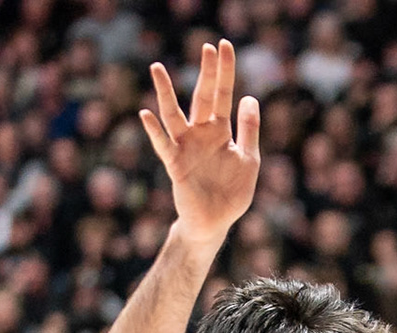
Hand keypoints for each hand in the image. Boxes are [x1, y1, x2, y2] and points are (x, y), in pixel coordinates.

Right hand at [139, 40, 260, 247]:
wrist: (216, 222)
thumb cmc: (232, 191)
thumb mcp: (249, 159)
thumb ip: (249, 130)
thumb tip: (250, 97)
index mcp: (220, 131)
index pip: (224, 95)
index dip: (225, 71)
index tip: (224, 46)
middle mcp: (201, 133)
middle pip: (203, 97)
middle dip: (206, 73)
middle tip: (207, 47)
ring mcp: (186, 146)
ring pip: (173, 114)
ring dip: (165, 92)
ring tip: (157, 67)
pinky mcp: (175, 164)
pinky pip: (163, 144)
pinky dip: (155, 131)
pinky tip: (146, 115)